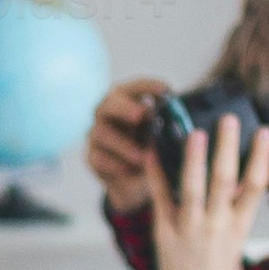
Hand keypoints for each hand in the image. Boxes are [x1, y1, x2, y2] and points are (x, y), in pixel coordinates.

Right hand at [80, 78, 168, 211]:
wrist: (137, 182)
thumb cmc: (151, 149)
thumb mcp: (162, 136)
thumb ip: (165, 126)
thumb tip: (176, 122)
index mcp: (127, 102)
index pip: (134, 88)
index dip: (148, 87)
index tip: (165, 91)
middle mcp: (107, 114)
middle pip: (108, 104)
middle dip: (125, 108)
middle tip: (140, 116)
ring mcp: (96, 135)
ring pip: (101, 133)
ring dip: (123, 144)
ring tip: (142, 156)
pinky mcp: (92, 157)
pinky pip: (98, 157)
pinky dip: (114, 164)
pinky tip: (128, 169)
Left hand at [146, 111, 268, 269]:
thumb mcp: (236, 244)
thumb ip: (234, 213)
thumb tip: (235, 183)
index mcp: (238, 228)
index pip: (256, 186)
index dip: (262, 157)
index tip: (266, 131)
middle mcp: (216, 226)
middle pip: (225, 179)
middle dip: (228, 146)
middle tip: (229, 119)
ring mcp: (189, 229)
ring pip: (193, 186)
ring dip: (194, 157)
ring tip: (196, 132)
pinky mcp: (165, 234)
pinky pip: (160, 198)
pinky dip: (155, 175)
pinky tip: (151, 153)